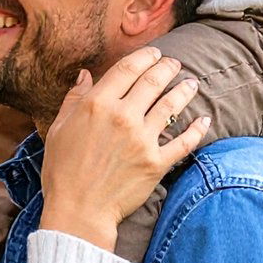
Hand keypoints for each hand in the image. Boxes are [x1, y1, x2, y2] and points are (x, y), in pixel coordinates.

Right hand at [40, 47, 209, 250]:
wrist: (78, 210)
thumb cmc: (63, 170)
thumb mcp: (59, 128)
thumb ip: (74, 98)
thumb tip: (85, 75)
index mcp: (97, 104)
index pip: (128, 68)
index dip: (145, 56)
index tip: (154, 53)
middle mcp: (122, 116)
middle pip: (153, 81)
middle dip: (168, 67)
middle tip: (175, 63)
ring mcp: (142, 139)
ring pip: (172, 105)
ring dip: (185, 90)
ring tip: (191, 83)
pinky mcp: (156, 163)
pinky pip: (184, 142)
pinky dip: (197, 129)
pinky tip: (204, 120)